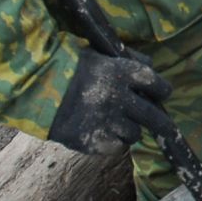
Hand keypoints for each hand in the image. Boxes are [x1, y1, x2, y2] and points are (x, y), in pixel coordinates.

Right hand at [48, 50, 174, 155]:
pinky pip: (115, 147)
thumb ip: (127, 59)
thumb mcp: (99, 53)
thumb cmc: (68, 67)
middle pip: (154, 117)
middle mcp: (119, 98)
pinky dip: (112, 142)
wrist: (34, 88)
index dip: (161, 91)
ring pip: (134, 134)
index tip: (161, 94)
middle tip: (167, 128)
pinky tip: (101, 133)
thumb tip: (151, 66)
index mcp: (122, 73)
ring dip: (129, 130)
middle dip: (163, 124)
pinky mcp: (94, 141)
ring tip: (116, 124)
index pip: (157, 85)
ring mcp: (107, 122)